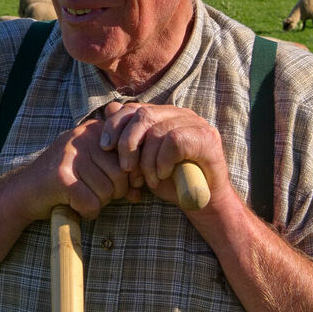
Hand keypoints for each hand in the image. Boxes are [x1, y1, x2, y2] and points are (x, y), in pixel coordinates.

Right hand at [14, 118, 130, 220]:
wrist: (25, 191)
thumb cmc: (64, 181)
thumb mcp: (92, 169)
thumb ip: (117, 174)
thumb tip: (139, 192)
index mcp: (93, 130)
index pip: (128, 155)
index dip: (127, 177)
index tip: (117, 187)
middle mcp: (82, 137)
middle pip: (120, 175)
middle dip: (112, 193)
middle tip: (92, 194)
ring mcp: (70, 155)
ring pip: (107, 192)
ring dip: (97, 204)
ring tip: (80, 198)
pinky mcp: (61, 176)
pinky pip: (90, 203)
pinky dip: (86, 212)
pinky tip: (74, 206)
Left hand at [97, 101, 231, 208]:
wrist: (202, 203)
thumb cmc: (169, 181)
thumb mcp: (141, 161)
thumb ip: (127, 139)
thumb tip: (109, 108)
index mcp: (163, 115)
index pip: (133, 108)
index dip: (114, 125)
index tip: (105, 147)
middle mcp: (179, 113)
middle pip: (143, 115)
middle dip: (128, 143)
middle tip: (126, 168)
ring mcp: (195, 123)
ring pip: (157, 131)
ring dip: (147, 161)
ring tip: (149, 179)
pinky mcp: (207, 137)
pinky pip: (174, 141)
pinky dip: (163, 161)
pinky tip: (164, 175)